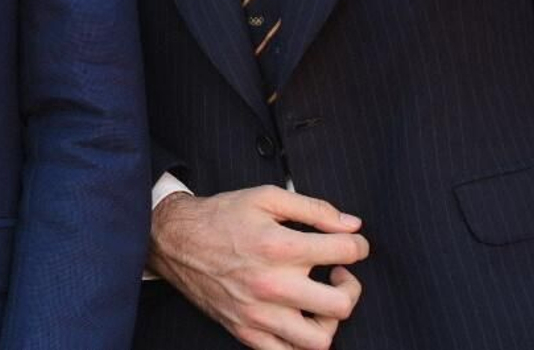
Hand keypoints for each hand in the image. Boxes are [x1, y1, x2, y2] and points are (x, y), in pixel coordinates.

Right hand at [150, 187, 368, 349]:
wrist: (175, 241)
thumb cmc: (221, 217)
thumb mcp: (265, 197)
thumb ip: (313, 208)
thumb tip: (352, 225)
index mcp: (280, 247)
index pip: (345, 252)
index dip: (358, 245)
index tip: (351, 244)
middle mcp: (273, 285)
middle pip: (341, 304)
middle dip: (351, 286)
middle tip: (339, 274)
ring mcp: (259, 314)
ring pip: (320, 340)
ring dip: (330, 319)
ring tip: (320, 300)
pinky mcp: (247, 332)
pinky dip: (301, 342)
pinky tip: (299, 319)